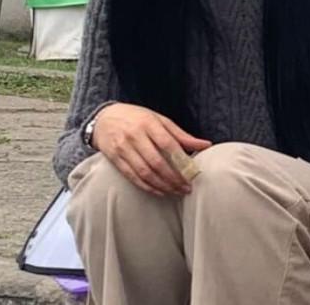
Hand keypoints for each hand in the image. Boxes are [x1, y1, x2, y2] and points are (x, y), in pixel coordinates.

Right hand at [92, 102, 211, 196]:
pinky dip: (147, 187)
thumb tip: (206, 145)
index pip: (168, 144)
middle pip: (156, 162)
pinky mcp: (114, 159)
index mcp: (149, 123)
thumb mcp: (159, 120)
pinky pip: (132, 177)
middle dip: (173, 178)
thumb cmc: (137, 118)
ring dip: (162, 185)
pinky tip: (159, 191)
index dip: (181, 160)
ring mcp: (122, 148)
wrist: (104, 118)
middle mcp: (134, 136)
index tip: (192, 173)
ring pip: (144, 172)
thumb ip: (181, 135)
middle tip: (186, 188)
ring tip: (176, 192)